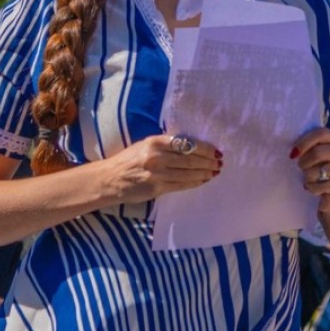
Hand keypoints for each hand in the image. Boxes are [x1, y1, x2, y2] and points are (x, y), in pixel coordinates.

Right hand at [102, 134, 221, 202]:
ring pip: (188, 173)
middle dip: (208, 161)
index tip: (215, 150)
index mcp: (155, 142)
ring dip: (204, 173)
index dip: (204, 148)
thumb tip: (191, 147)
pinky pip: (181, 185)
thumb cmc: (129, 160)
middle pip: (190, 159)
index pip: (186, 144)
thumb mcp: (145, 145)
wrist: (110, 179)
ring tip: (215, 172)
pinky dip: (195, 182)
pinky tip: (203, 180)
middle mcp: (157, 157)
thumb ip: (165, 145)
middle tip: (219, 162)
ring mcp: (157, 174)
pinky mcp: (157, 188)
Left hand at [292, 127, 329, 211]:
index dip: (304, 142)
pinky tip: (313, 187)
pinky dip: (311, 188)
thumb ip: (306, 145)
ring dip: (306, 177)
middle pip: (317, 153)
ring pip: (316, 172)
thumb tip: (292, 150)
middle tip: (300, 167)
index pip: (320, 134)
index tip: (293, 152)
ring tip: (308, 178)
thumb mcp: (314, 151)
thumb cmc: (319, 166)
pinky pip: (318, 186)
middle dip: (304, 162)